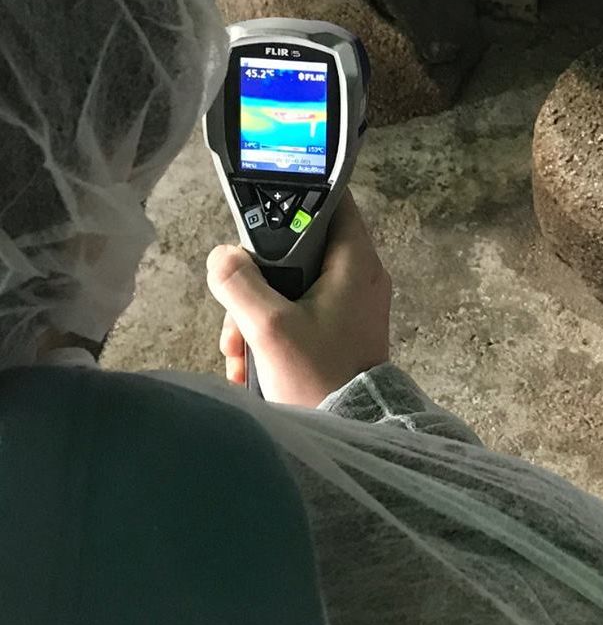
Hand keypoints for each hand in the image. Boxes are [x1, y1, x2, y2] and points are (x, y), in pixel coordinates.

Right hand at [207, 194, 391, 406]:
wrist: (352, 427)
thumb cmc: (318, 374)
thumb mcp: (270, 327)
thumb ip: (240, 283)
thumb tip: (223, 254)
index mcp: (355, 261)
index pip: (331, 201)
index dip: (293, 198)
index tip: (256, 215)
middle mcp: (358, 274)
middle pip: (296, 251)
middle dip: (255, 284)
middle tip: (236, 317)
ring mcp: (350, 303)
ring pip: (289, 287)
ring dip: (254, 317)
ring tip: (238, 353)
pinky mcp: (339, 328)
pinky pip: (297, 314)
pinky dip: (270, 334)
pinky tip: (249, 366)